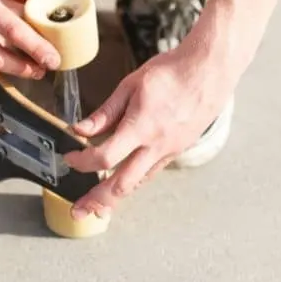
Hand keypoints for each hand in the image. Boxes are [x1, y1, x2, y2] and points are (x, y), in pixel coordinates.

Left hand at [63, 39, 237, 219]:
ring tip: (97, 206)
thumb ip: (105, 112)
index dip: (82, 162)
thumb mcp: (131, 85)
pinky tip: (122, 181)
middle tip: (79, 210)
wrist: (209, 71)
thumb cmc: (172, 72)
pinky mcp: (177, 149)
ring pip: (138, 183)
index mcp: (142, 127)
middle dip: (97, 199)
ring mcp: (170, 150)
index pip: (105, 157)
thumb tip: (80, 130)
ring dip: (116, 197)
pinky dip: (133, 180)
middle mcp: (157, 145)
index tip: (71, 158)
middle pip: (122, 185)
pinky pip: (151, 171)